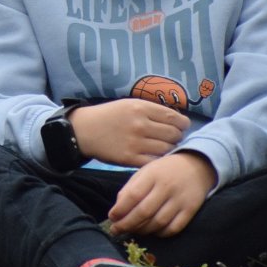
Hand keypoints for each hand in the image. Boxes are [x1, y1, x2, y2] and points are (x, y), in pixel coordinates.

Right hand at [71, 98, 188, 167]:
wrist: (84, 131)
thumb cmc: (109, 116)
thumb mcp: (129, 104)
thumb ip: (151, 110)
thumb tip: (176, 120)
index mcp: (141, 108)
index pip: (174, 117)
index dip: (182, 123)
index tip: (182, 126)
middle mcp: (140, 124)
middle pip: (173, 134)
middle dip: (177, 137)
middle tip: (173, 139)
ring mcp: (135, 143)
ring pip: (166, 149)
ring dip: (169, 149)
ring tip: (165, 148)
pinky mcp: (130, 158)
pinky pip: (154, 162)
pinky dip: (158, 161)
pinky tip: (156, 157)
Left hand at [108, 152, 216, 237]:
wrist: (198, 165)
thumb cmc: (165, 170)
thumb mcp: (146, 172)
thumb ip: (130, 188)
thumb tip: (118, 210)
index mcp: (152, 175)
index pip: (133, 195)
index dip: (120, 210)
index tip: (111, 217)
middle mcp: (166, 187)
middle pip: (144, 212)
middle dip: (127, 224)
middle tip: (116, 230)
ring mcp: (180, 200)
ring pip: (158, 223)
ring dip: (142, 230)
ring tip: (133, 230)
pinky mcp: (190, 210)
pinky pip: (174, 228)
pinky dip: (161, 233)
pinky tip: (152, 231)